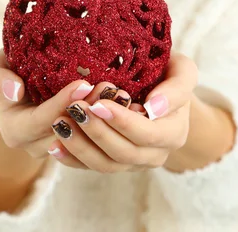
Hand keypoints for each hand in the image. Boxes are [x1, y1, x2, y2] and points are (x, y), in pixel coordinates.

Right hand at [0, 48, 133, 161]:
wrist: (21, 82)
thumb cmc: (8, 69)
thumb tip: (14, 90)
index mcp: (16, 131)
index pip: (42, 121)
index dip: (62, 103)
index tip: (83, 83)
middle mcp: (38, 146)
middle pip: (69, 132)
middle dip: (91, 110)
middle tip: (112, 88)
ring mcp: (61, 147)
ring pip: (87, 139)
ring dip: (106, 117)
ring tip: (123, 95)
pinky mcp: (81, 144)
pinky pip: (98, 140)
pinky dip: (113, 123)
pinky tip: (129, 106)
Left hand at [47, 52, 197, 172]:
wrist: (159, 86)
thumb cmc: (169, 72)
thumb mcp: (182, 70)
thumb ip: (178, 87)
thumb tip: (153, 107)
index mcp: (173, 132)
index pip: (146, 133)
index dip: (121, 122)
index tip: (98, 104)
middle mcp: (155, 154)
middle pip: (123, 153)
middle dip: (97, 132)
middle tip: (74, 110)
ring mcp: (133, 162)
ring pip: (105, 164)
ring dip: (80, 147)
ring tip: (60, 125)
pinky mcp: (114, 162)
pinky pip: (92, 166)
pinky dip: (72, 158)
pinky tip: (55, 146)